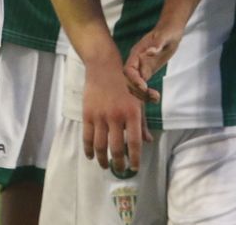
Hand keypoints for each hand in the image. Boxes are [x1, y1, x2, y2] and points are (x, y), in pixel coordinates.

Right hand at [82, 58, 150, 174]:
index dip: (134, 159)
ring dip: (103, 160)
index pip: (134, 143)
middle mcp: (116, 116)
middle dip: (119, 163)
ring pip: (100, 146)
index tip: (134, 168)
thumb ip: (142, 122)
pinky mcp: (88, 114)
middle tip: (120, 170)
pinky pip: (87, 137)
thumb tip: (148, 141)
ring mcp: (100, 116)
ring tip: (106, 166)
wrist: (103, 67)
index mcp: (132, 113)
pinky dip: (89, 150)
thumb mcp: (138, 101)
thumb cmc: (124, 84)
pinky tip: (91, 156)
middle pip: (116, 148)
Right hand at [123, 24, 182, 101]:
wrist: (171, 29)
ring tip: (156, 98)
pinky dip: (147, 93)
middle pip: (130, 80)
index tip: (144, 87)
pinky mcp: (147, 70)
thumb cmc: (167, 31)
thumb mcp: (164, 36)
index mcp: (137, 53)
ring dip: (143, 94)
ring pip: (135, 85)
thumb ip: (157, 44)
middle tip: (153, 96)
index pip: (128, 70)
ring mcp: (141, 67)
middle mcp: (136, 61)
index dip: (134, 80)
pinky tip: (156, 98)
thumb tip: (150, 51)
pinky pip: (143, 84)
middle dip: (138, 90)